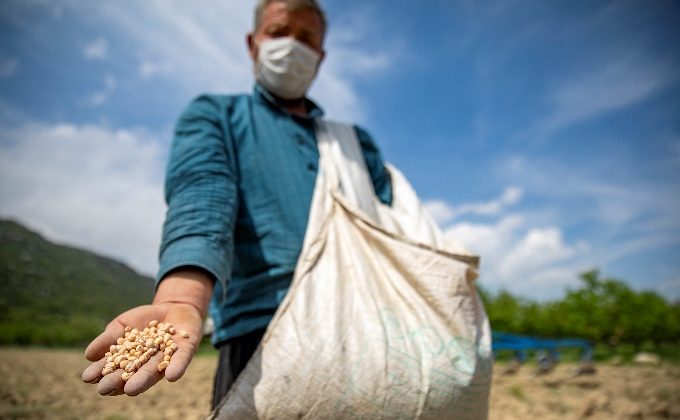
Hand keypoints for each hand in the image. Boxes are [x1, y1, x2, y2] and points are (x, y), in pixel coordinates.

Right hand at [81, 268, 213, 395]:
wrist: (173, 308)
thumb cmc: (142, 321)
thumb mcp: (121, 326)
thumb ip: (108, 339)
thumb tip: (89, 355)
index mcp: (129, 362)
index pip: (114, 369)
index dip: (101, 373)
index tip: (87, 377)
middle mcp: (147, 365)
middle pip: (132, 375)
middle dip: (119, 382)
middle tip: (104, 388)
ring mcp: (166, 359)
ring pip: (154, 371)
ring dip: (143, 381)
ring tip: (131, 389)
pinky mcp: (186, 351)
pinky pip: (181, 361)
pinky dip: (176, 368)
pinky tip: (171, 376)